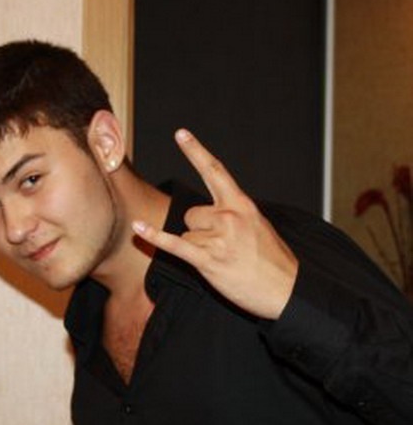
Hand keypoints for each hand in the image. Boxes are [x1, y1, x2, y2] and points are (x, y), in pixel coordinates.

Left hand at [132, 129, 297, 319]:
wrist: (286, 290)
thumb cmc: (274, 262)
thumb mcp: (259, 226)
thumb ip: (235, 214)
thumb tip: (214, 211)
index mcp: (242, 205)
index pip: (215, 171)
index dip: (196, 151)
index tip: (180, 134)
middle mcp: (228, 217)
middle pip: (192, 213)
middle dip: (200, 230)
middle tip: (224, 248)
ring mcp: (218, 238)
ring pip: (187, 234)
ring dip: (198, 249)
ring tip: (223, 262)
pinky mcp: (207, 260)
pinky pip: (175, 245)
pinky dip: (155, 238)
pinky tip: (138, 228)